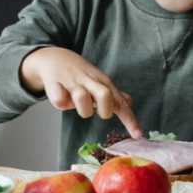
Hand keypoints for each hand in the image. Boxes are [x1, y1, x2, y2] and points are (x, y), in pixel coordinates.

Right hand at [19, 47, 142, 138]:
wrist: (54, 57)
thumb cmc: (80, 75)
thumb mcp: (99, 82)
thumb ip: (112, 95)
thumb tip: (129, 103)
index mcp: (104, 84)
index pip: (120, 103)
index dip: (130, 120)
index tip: (138, 135)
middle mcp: (90, 82)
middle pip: (105, 95)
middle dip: (104, 109)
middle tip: (96, 110)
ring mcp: (72, 82)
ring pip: (81, 97)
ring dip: (80, 107)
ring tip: (74, 103)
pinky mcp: (54, 83)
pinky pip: (58, 98)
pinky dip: (60, 102)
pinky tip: (60, 97)